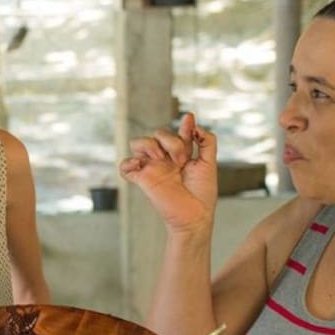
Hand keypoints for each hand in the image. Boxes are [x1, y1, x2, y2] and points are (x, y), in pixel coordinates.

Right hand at [119, 113, 216, 232]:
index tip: (190, 118)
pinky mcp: (142, 180)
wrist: (194, 216)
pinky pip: (124, 166)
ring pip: (138, 143)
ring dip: (149, 145)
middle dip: (171, 141)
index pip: (178, 133)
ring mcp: (152, 168)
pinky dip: (128, 163)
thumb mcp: (209, 164)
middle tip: (182, 160)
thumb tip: (195, 124)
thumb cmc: (202, 194)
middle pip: (158, 133)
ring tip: (161, 160)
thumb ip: (207, 141)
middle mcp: (165, 159)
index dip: (185, 124)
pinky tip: (141, 166)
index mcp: (181, 155)